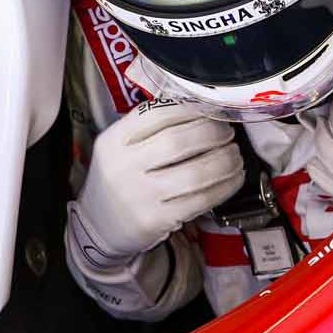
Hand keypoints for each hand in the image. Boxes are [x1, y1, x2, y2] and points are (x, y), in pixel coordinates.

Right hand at [71, 100, 242, 266]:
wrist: (98, 228)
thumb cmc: (120, 180)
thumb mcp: (120, 148)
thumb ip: (150, 127)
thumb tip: (198, 104)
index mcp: (113, 140)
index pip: (156, 113)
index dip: (191, 108)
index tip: (210, 109)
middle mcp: (123, 166)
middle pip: (178, 141)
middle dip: (213, 134)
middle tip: (228, 133)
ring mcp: (139, 196)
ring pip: (194, 173)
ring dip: (224, 161)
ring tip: (234, 156)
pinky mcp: (156, 220)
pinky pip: (200, 200)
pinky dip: (225, 187)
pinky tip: (232, 178)